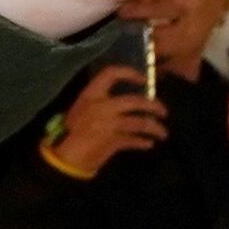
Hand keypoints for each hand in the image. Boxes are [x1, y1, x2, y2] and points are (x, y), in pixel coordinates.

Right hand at [49, 64, 167, 175]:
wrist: (66, 155)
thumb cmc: (70, 131)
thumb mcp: (81, 110)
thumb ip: (99, 103)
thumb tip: (125, 101)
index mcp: (90, 96)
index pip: (111, 74)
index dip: (130, 73)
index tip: (144, 80)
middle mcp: (101, 107)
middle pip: (135, 101)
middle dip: (154, 106)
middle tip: (163, 112)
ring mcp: (108, 124)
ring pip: (141, 123)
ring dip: (155, 128)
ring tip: (162, 133)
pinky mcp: (114, 141)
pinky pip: (135, 140)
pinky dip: (143, 142)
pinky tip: (148, 144)